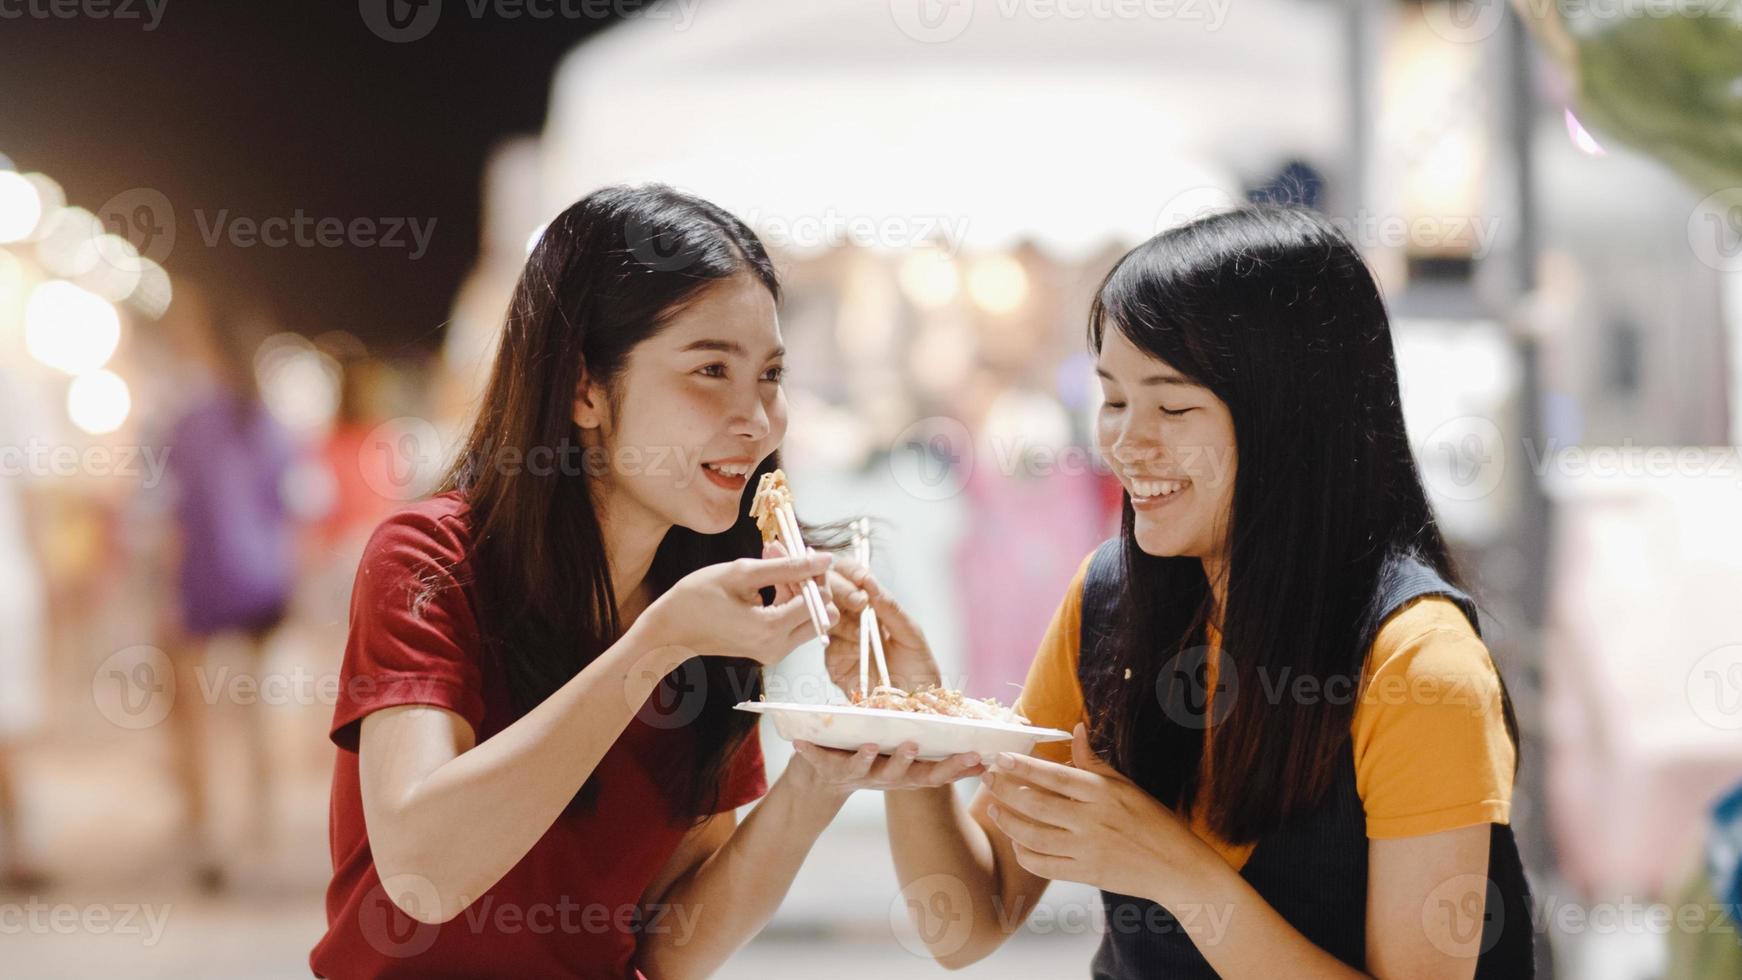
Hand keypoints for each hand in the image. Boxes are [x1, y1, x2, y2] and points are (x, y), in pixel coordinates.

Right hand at [635, 551, 838, 666]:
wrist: (669, 631)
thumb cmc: (696, 599)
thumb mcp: (742, 573)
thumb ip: (788, 566)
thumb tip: (824, 559)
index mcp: (771, 629)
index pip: (819, 599)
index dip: (814, 572)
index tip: (798, 549)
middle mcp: (778, 647)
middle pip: (821, 611)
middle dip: (808, 580)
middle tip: (784, 554)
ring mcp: (774, 651)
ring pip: (808, 615)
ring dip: (796, 585)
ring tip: (770, 556)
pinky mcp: (769, 648)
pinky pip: (792, 621)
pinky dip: (786, 597)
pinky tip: (767, 576)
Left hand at [787, 738, 985, 800]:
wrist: (818, 782)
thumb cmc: (866, 754)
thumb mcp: (897, 748)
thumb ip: (921, 734)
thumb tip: (956, 715)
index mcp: (905, 772)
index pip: (936, 773)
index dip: (958, 768)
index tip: (981, 759)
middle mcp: (885, 778)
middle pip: (909, 776)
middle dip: (922, 763)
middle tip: (931, 748)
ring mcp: (857, 776)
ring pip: (869, 771)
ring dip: (874, 759)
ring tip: (875, 745)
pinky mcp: (826, 770)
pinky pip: (821, 762)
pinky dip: (812, 752)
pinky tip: (801, 742)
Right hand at [816, 558, 942, 695]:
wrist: (916, 705)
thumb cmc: (918, 668)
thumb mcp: (911, 633)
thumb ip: (890, 608)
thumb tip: (869, 580)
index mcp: (872, 606)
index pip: (851, 577)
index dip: (851, 572)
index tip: (862, 578)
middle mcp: (852, 619)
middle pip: (831, 591)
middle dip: (842, 590)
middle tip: (859, 601)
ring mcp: (841, 640)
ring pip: (826, 615)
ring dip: (843, 617)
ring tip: (862, 630)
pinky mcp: (834, 663)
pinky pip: (829, 645)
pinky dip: (841, 642)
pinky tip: (857, 647)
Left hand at [981, 724, 1220, 907]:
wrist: (1176, 867)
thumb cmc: (1153, 821)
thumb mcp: (1126, 785)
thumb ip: (1094, 761)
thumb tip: (1076, 729)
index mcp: (1101, 793)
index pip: (1053, 775)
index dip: (1023, 766)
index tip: (1000, 757)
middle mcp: (1091, 820)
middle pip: (1035, 804)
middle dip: (1005, 790)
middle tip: (987, 779)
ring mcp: (1086, 850)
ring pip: (1033, 836)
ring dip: (1008, 822)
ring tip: (995, 810)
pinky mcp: (1085, 875)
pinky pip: (1043, 865)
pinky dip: (1025, 853)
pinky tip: (1017, 842)